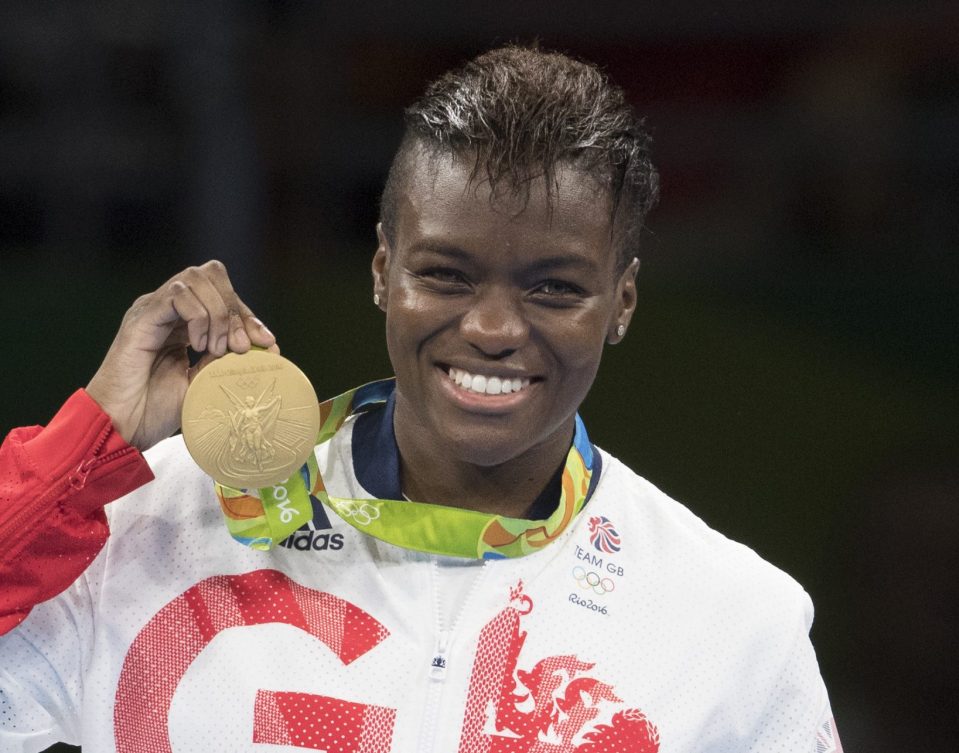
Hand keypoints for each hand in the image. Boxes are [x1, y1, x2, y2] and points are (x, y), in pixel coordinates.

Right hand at [86, 260, 277, 450]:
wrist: (122, 429)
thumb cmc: (156, 410)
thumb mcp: (205, 382)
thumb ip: (229, 360)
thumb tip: (269, 346)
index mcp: (182, 322)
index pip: (223, 296)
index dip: (248, 315)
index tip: (267, 342)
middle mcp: (166, 310)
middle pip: (212, 276)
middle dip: (236, 309)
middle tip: (240, 347)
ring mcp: (152, 310)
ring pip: (196, 279)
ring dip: (218, 314)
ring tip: (216, 349)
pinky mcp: (140, 318)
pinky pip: (178, 294)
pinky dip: (198, 317)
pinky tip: (196, 345)